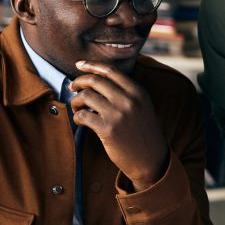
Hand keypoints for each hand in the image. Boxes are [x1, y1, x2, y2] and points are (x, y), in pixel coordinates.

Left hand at [70, 61, 168, 190]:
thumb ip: (127, 92)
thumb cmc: (144, 133)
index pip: (111, 71)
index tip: (79, 65)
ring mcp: (118, 114)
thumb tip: (97, 79)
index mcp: (138, 92)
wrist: (151, 160)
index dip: (91, 65)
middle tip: (73, 87)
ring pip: (86, 96)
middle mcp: (129, 100)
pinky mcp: (108, 129)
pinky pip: (82, 116)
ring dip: (76, 101)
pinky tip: (81, 122)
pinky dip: (77, 117)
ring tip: (77, 109)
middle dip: (79, 82)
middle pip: (95, 81)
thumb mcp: (143, 107)